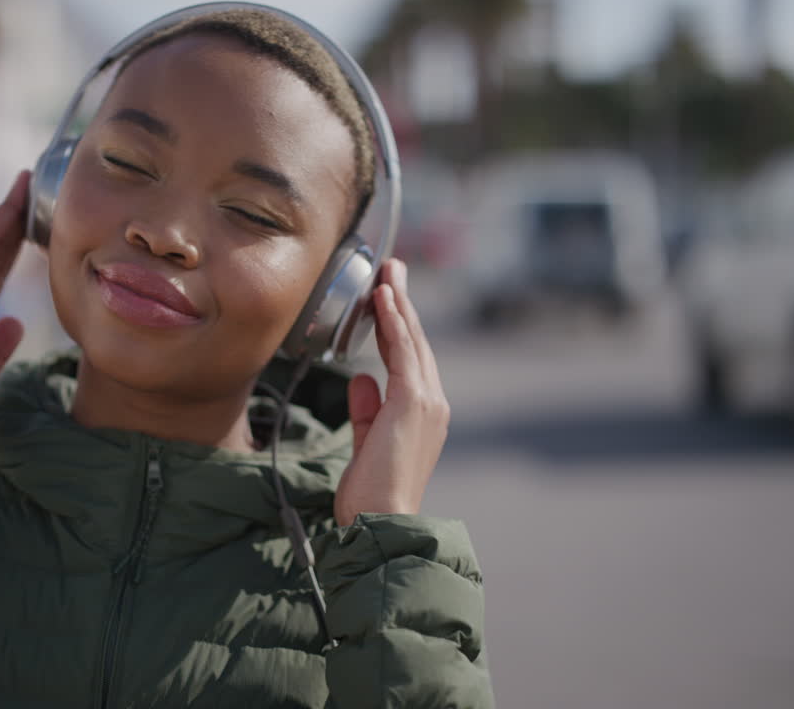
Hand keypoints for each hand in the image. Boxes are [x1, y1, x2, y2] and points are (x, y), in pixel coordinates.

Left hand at [335, 258, 448, 525]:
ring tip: (389, 272)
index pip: (408, 359)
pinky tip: (382, 298)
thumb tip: (361, 378)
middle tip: (393, 269)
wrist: (382, 522)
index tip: (386, 296)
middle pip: (415, 342)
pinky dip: (393, 321)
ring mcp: (427, 401)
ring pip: (412, 340)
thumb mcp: (367, 443)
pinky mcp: (413, 401)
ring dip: (398, 303)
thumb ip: (367, 410)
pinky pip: (403, 351)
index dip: (397, 325)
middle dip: (402, 304)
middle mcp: (432, 403)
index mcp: (422, 414)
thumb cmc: (371, 494)